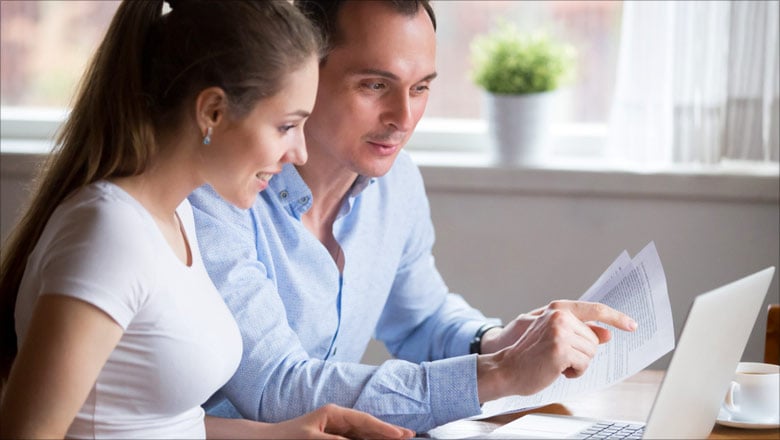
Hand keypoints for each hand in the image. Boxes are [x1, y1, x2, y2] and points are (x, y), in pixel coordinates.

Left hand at [272, 404, 414, 438]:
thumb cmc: (286, 437)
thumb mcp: (312, 439)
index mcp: (334, 413)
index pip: (365, 421)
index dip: (384, 429)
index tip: (401, 434)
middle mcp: (337, 420)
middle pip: (368, 427)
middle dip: (387, 432)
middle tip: (409, 436)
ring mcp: (335, 430)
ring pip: (363, 435)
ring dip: (379, 438)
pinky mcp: (332, 438)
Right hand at [476, 301, 636, 402]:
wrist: (507, 369)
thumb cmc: (531, 355)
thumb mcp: (557, 338)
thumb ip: (581, 333)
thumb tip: (607, 334)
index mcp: (558, 309)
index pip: (595, 309)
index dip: (616, 317)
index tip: (632, 325)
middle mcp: (559, 316)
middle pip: (594, 339)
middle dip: (583, 353)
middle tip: (561, 357)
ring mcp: (560, 332)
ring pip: (591, 353)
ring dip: (578, 364)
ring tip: (557, 364)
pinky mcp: (560, 350)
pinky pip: (584, 365)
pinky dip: (574, 372)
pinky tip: (557, 371)